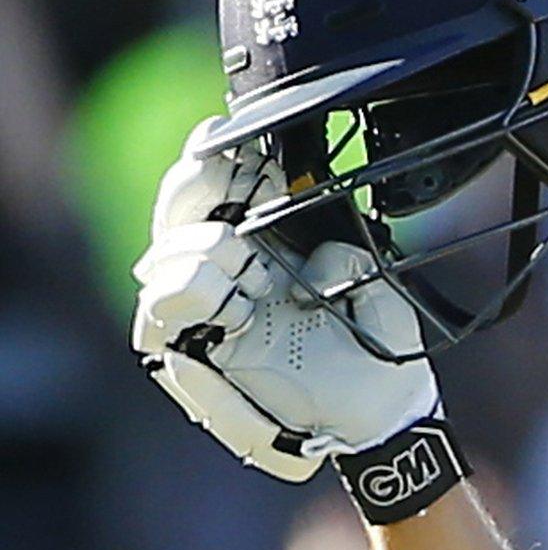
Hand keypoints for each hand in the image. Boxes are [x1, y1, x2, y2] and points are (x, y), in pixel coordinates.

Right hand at [131, 119, 438, 481]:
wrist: (381, 411)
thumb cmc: (377, 349)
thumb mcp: (370, 286)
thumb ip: (340, 255)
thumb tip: (316, 247)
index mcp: (267, 245)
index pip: (225, 189)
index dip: (224, 157)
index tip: (245, 139)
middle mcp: (228, 271)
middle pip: (182, 208)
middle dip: (203, 181)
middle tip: (235, 169)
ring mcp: (208, 307)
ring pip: (166, 251)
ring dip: (207, 246)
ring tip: (252, 270)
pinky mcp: (197, 347)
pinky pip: (164, 306)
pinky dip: (195, 290)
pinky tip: (236, 301)